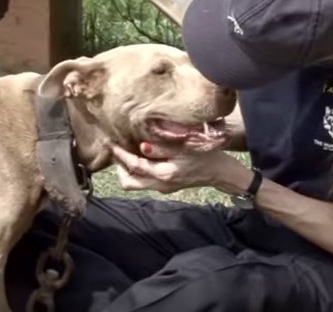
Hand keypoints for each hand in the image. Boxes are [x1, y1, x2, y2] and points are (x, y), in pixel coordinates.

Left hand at [109, 143, 240, 193]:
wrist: (221, 172)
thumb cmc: (205, 156)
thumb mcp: (185, 148)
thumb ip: (162, 148)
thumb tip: (142, 147)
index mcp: (164, 175)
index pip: (135, 167)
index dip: (121, 156)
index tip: (112, 144)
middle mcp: (160, 185)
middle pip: (129, 183)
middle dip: (120, 168)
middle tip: (119, 151)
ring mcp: (163, 188)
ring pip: (136, 184)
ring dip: (129, 170)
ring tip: (128, 152)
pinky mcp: (167, 186)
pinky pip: (146, 181)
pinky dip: (140, 171)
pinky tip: (143, 157)